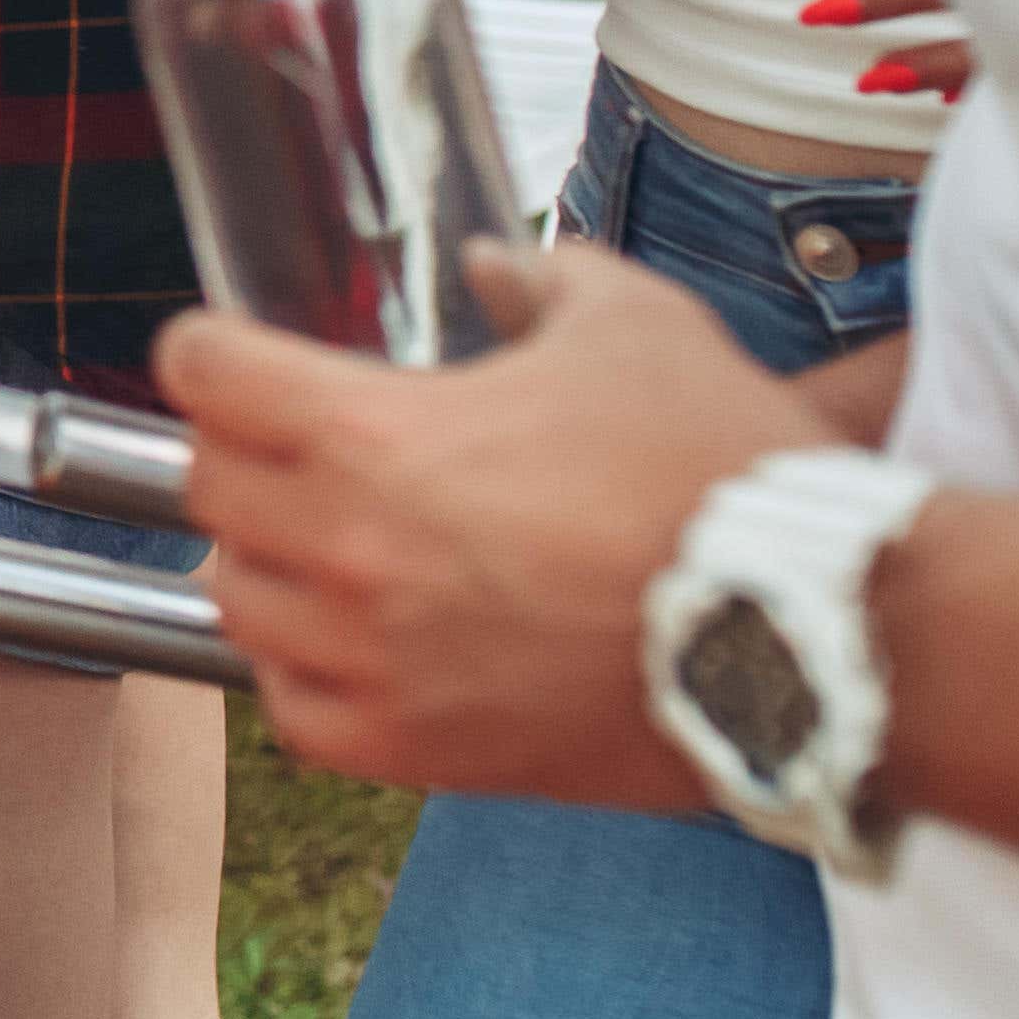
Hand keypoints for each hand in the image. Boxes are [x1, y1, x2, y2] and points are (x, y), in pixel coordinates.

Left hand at [162, 231, 836, 806]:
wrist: (811, 631)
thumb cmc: (721, 470)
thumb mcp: (631, 322)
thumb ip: (539, 279)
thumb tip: (491, 265)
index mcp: (375, 435)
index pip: (207, 375)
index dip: (210, 350)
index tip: (230, 353)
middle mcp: (352, 552)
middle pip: (207, 488)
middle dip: (238, 451)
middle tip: (289, 442)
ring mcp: (378, 664)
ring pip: (237, 603)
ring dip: (265, 562)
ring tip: (323, 541)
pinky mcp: (420, 753)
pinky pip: (296, 713)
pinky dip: (302, 675)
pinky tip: (350, 644)